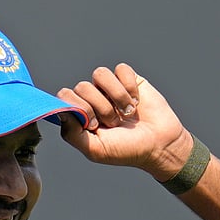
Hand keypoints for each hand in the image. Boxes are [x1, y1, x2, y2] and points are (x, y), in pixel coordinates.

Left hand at [57, 64, 192, 180]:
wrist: (159, 144)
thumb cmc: (126, 150)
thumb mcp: (95, 150)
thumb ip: (72, 134)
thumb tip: (60, 111)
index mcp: (80, 115)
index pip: (64, 96)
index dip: (78, 107)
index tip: (95, 124)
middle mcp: (92, 99)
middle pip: (82, 86)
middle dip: (100, 107)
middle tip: (114, 123)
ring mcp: (109, 88)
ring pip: (100, 74)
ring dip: (116, 95)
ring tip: (127, 112)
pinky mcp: (128, 79)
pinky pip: (121, 69)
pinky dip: (129, 86)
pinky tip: (136, 101)